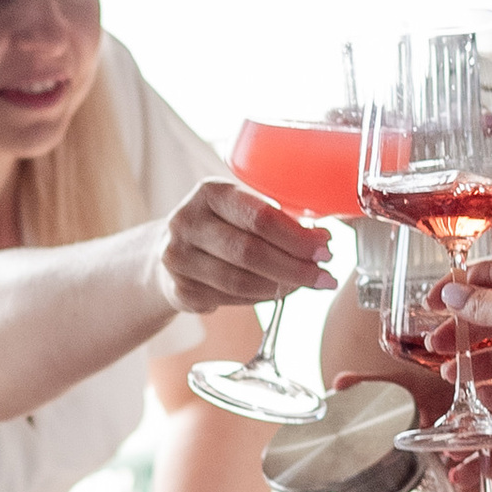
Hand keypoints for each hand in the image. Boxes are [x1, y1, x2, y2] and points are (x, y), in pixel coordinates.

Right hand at [154, 177, 333, 316]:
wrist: (167, 250)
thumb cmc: (217, 227)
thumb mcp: (238, 207)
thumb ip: (274, 218)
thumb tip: (321, 238)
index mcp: (210, 192)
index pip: (260, 217)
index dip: (297, 237)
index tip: (324, 248)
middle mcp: (188, 222)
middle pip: (251, 252)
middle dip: (296, 267)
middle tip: (323, 275)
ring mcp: (179, 258)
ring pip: (242, 281)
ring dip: (281, 287)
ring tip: (304, 285)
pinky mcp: (180, 290)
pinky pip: (232, 299)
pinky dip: (261, 298)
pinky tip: (276, 293)